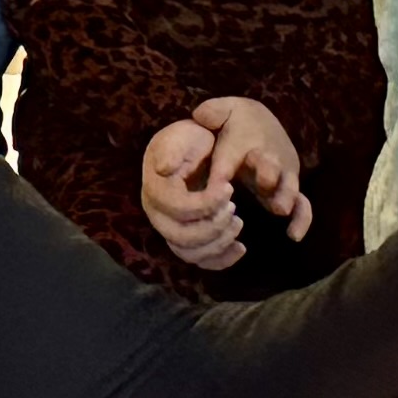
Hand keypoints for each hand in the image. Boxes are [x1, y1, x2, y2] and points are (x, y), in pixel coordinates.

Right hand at [140, 117, 245, 269]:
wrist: (192, 151)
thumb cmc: (190, 141)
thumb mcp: (184, 135)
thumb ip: (173, 149)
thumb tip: (163, 169)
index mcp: (156, 191)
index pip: (179, 209)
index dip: (206, 203)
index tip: (229, 187)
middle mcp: (158, 217)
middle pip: (182, 239)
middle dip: (213, 226)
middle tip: (234, 206)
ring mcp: (171, 232)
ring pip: (190, 254)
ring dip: (219, 244)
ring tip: (238, 222)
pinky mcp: (187, 241)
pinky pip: (201, 261)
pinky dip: (221, 260)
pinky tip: (241, 248)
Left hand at [194, 96, 309, 241]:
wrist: (263, 123)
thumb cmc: (236, 122)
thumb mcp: (222, 111)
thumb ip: (211, 112)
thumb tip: (200, 116)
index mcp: (245, 140)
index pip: (232, 155)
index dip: (224, 169)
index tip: (216, 185)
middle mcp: (267, 157)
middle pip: (269, 165)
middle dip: (268, 173)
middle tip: (264, 183)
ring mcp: (283, 174)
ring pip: (289, 185)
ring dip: (285, 195)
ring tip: (279, 209)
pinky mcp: (291, 188)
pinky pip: (303, 205)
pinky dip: (301, 219)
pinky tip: (293, 235)